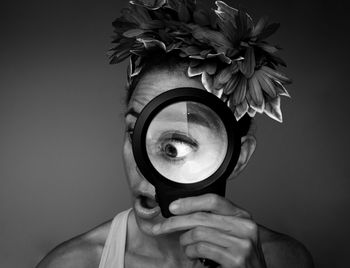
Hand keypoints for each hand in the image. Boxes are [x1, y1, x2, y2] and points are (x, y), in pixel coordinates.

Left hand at [151, 194, 266, 267]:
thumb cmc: (240, 255)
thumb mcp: (232, 232)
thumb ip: (215, 221)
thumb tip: (184, 211)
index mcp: (242, 216)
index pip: (213, 200)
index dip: (190, 202)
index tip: (173, 207)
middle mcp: (245, 226)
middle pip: (202, 217)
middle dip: (176, 222)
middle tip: (161, 227)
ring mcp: (242, 243)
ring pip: (198, 233)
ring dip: (184, 240)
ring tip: (185, 245)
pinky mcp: (236, 259)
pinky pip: (202, 249)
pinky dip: (191, 252)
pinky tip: (193, 255)